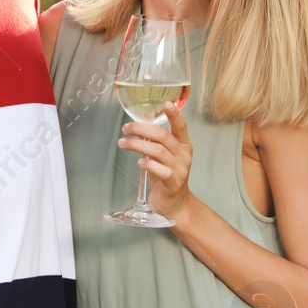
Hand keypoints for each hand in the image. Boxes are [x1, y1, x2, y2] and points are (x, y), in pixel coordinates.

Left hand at [119, 101, 194, 222]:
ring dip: (138, 145)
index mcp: (183, 144)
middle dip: (141, 129)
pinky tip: (139, 162)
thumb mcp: (164, 155)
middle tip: (126, 128)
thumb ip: (156, 142)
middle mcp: (184, 154)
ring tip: (123, 143)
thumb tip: (137, 127)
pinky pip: (161, 170)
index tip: (166, 104)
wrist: (175, 203)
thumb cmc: (167, 175)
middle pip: (163, 136)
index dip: (174, 114)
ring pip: (158, 151)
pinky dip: (149, 164)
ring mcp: (180, 169)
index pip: (181, 126)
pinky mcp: (173, 182)